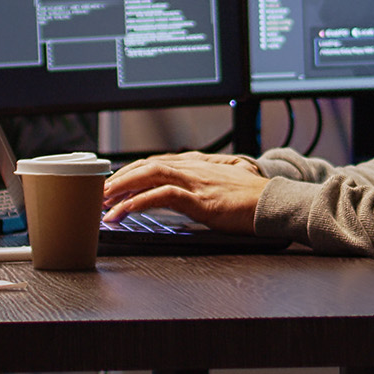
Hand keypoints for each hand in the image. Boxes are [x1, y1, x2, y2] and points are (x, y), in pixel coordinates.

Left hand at [102, 152, 268, 233]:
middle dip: (120, 178)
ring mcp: (194, 181)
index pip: (156, 162)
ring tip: (103, 202)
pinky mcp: (198, 199)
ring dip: (122, 187)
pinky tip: (123, 212)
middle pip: (147, 165)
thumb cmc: (252, 199)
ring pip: (149, 175)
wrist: (273, 203)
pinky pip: (161, 195)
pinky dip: (138, 202)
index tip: (114, 183)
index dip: (132, 171)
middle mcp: (192, 167)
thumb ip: (203, 186)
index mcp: (197, 164)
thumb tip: (188, 196)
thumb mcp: (223, 186)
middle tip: (100, 193)